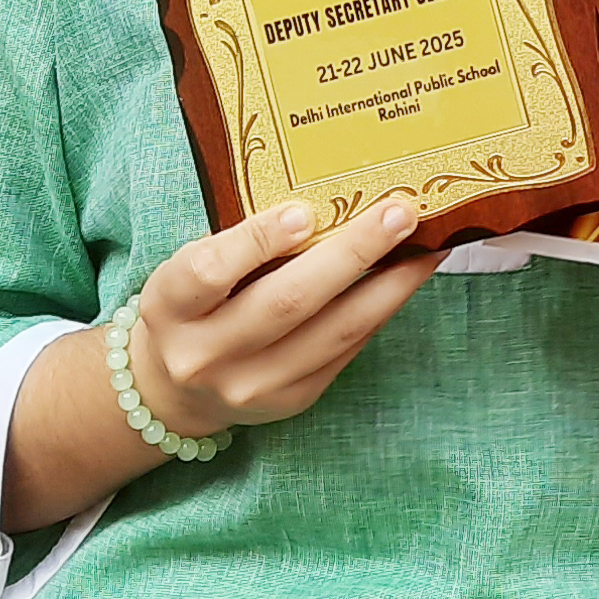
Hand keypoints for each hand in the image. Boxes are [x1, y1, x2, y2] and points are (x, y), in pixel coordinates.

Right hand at [126, 198, 443, 437]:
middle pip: (287, 301)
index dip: (259, 240)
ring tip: (426, 246)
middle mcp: (207, 353)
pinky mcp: (291, 400)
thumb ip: (241, 238)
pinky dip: (381, 310)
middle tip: (399, 214)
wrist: (174, 389)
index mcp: (172, 305)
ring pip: (333, 331)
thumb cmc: (192, 304)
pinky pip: (346, 350)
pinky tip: (406, 279)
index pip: (211, 271)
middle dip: (353, 253)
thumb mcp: (191, 265)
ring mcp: (251, 385)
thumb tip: (327, 198)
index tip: (304, 211)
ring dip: (389, 285)